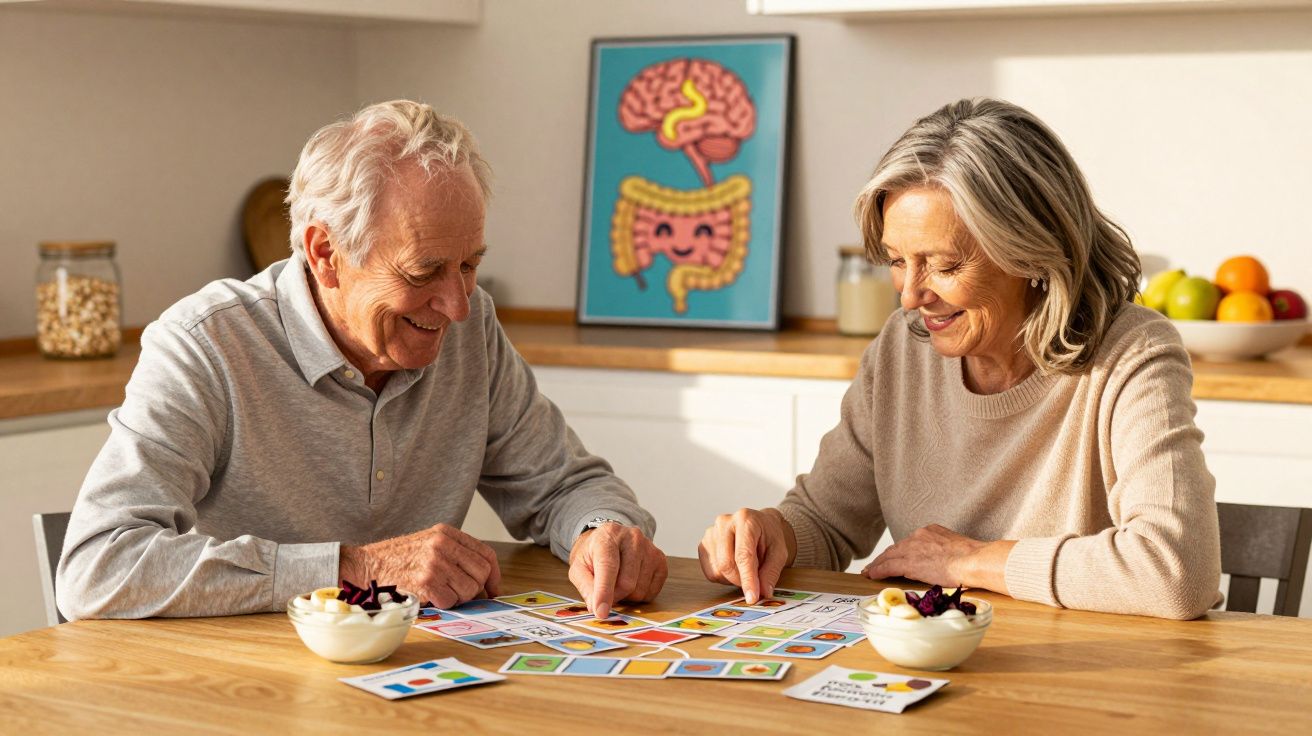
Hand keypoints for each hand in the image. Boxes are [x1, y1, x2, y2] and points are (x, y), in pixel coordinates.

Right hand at [339, 523, 500, 608]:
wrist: (365, 565)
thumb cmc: (396, 559)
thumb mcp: (428, 543)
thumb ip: (455, 553)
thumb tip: (484, 579)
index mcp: (446, 533)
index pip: (486, 553)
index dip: (494, 574)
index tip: (493, 588)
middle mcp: (443, 544)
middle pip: (481, 573)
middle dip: (476, 589)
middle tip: (462, 594)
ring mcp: (435, 563)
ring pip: (469, 590)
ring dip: (458, 598)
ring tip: (439, 592)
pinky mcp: (426, 582)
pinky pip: (451, 601)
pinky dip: (443, 604)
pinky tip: (429, 597)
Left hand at [568, 523, 666, 619]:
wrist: (610, 540)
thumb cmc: (593, 554)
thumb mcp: (579, 567)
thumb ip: (586, 586)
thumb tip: (596, 608)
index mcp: (608, 536)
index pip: (608, 567)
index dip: (604, 592)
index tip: (601, 613)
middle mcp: (633, 538)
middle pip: (627, 583)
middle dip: (614, 597)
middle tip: (606, 593)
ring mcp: (650, 548)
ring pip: (640, 590)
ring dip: (627, 596)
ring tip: (619, 582)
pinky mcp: (661, 560)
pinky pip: (652, 591)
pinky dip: (640, 594)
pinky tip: (632, 582)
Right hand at [697, 508, 795, 603]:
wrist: (760, 525)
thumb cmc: (769, 537)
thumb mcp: (779, 552)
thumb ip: (771, 572)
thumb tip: (764, 592)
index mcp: (745, 520)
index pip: (743, 555)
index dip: (748, 579)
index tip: (752, 598)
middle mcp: (724, 523)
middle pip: (726, 564)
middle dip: (741, 580)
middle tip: (754, 581)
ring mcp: (710, 533)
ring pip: (717, 571)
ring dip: (733, 579)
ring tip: (745, 567)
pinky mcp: (703, 545)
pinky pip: (710, 572)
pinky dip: (723, 577)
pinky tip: (734, 567)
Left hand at [861, 524, 1014, 593]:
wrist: (974, 560)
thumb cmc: (974, 559)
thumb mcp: (955, 549)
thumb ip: (943, 553)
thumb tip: (942, 564)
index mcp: (930, 531)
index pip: (909, 543)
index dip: (899, 552)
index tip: (893, 557)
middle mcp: (918, 536)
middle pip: (896, 548)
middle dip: (885, 557)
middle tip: (874, 565)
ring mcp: (913, 548)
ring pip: (889, 556)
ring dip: (878, 565)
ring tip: (869, 572)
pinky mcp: (909, 562)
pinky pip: (888, 566)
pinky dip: (878, 571)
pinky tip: (872, 575)